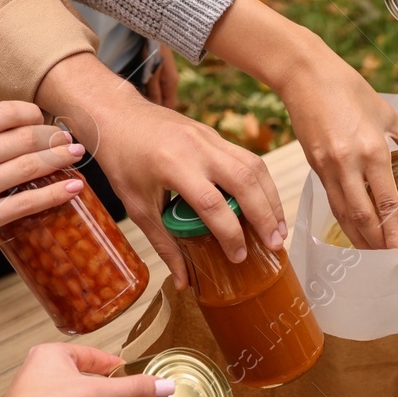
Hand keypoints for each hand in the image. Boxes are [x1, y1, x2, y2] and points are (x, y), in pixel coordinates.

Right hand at [0, 102, 83, 289]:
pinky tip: (72, 189)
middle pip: (24, 137)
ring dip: (60, 160)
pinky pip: (25, 203)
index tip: (44, 120)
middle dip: (53, 136)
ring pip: (29, 167)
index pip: (5, 113)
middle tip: (68, 139)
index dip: (33, 114)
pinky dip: (54, 194)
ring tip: (76, 156)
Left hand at [37, 53, 285, 286]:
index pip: (211, 203)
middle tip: (275, 245)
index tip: (239, 257)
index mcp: (173, 164)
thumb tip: (183, 281)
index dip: (230, 233)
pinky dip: (262, 183)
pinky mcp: (215, 134)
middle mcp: (197, 147)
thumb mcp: (137, 206)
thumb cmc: (123, 162)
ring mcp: (210, 137)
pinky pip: (247, 158)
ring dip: (271, 198)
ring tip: (279, 228)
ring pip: (254, 166)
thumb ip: (163, 243)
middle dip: (265, 216)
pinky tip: (266, 204)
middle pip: (243, 181)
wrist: (117, 115)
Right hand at [204, 0, 397, 249]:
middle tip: (388, 260)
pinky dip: (342, 219)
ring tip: (370, 254)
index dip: (394, 229)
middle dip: (376, 242)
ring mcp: (328, 167)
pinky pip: (331, 200)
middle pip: (363, 215)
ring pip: (343, 213)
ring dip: (357, 237)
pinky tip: (351, 230)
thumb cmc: (347, 88)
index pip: (386, 200)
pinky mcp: (314, 166)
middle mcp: (349, 163)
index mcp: (371, 149)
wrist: (305, 76)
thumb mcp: (386, 111)